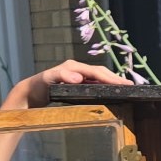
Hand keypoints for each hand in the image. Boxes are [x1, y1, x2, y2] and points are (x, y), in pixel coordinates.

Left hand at [2, 59, 131, 110]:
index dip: (110, 78)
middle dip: (115, 79)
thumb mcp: (47, 80)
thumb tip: (78, 77)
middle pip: (100, 73)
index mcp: (73, 67)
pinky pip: (94, 83)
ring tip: (125, 88)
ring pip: (99, 78)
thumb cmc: (38, 87)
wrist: (29, 93)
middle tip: (131, 86)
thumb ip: (61, 77)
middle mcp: (77, 70)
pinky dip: (104, 86)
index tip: (122, 84)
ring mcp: (77, 76)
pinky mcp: (76, 84)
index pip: (96, 72)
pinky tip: (111, 92)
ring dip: (112, 82)